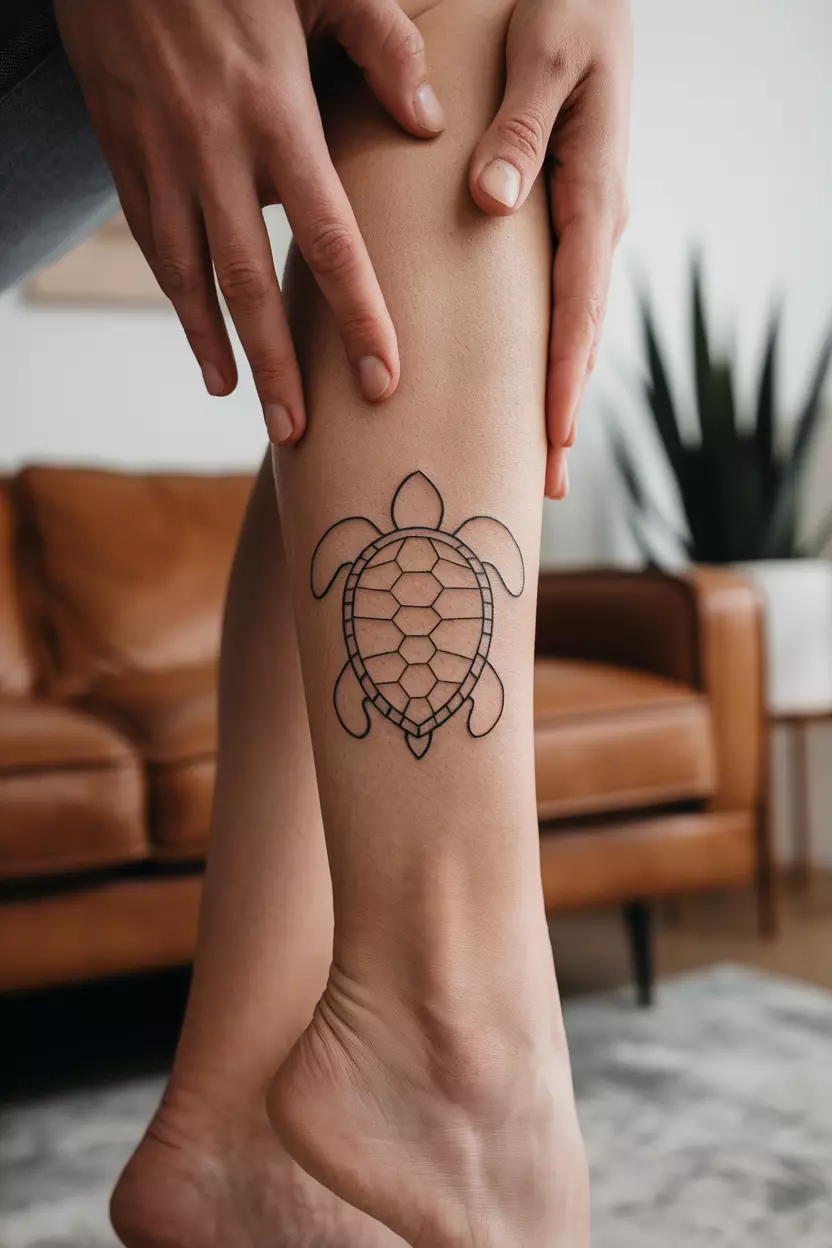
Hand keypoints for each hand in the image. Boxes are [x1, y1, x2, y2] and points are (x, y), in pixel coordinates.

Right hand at [54, 0, 445, 442]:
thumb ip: (385, 47)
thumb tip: (429, 124)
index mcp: (273, 112)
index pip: (328, 236)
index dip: (356, 314)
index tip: (383, 377)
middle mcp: (212, 150)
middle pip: (247, 281)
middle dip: (276, 364)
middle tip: (299, 433)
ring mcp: (160, 158)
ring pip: (187, 275)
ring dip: (214, 346)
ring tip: (241, 404)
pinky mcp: (124, 156)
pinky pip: (151, 244)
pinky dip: (176, 300)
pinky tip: (200, 338)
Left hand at [469, 0, 631, 498]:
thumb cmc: (564, 10)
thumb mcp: (545, 57)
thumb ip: (521, 132)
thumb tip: (493, 204)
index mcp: (592, 189)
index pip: (579, 301)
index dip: (565, 374)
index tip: (551, 436)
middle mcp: (593, 219)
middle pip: (580, 334)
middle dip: (562, 410)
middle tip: (544, 485)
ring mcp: (581, 224)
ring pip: (571, 325)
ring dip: (556, 392)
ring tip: (540, 461)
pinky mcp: (561, 217)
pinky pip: (557, 297)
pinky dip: (547, 350)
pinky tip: (529, 386)